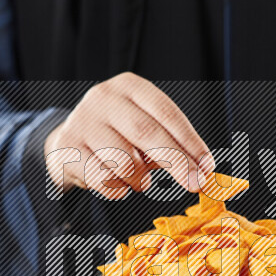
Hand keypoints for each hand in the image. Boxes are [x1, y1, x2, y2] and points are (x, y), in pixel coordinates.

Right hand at [44, 72, 213, 197]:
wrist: (70, 143)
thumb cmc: (118, 136)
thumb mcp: (145, 132)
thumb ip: (171, 145)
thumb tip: (203, 171)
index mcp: (130, 87)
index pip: (166, 113)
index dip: (190, 141)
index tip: (207, 166)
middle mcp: (105, 98)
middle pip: (147, 133)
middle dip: (177, 162)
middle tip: (195, 184)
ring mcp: (83, 121)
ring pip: (124, 160)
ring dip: (140, 179)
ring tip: (140, 180)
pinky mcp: (68, 147)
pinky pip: (103, 178)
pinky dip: (118, 188)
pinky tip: (118, 183)